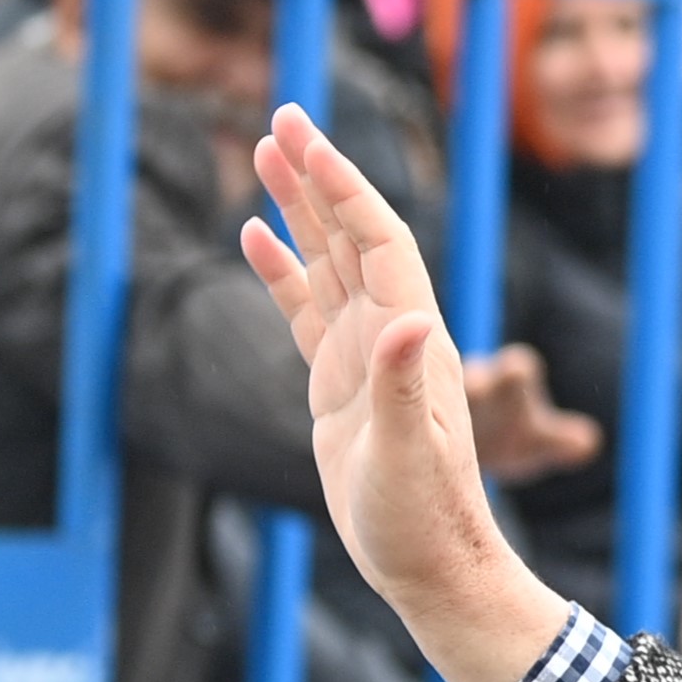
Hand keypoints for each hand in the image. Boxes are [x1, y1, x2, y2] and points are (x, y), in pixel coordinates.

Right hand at [242, 105, 573, 681]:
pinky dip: (280, 270)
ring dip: (298, 209)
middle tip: (282, 116)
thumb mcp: (410, 454)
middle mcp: (391, 333)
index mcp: (411, 337)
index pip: (377, 241)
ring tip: (263, 152)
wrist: (428, 565)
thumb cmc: (424, 517)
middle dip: (318, 176)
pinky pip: (304, 310)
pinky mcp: (337, 384)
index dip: (345, 189)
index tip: (309, 140)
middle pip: (350, 235)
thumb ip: (405, 387)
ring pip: (325, 263)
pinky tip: (252, 233)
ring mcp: (362, 355)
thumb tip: (412, 321)